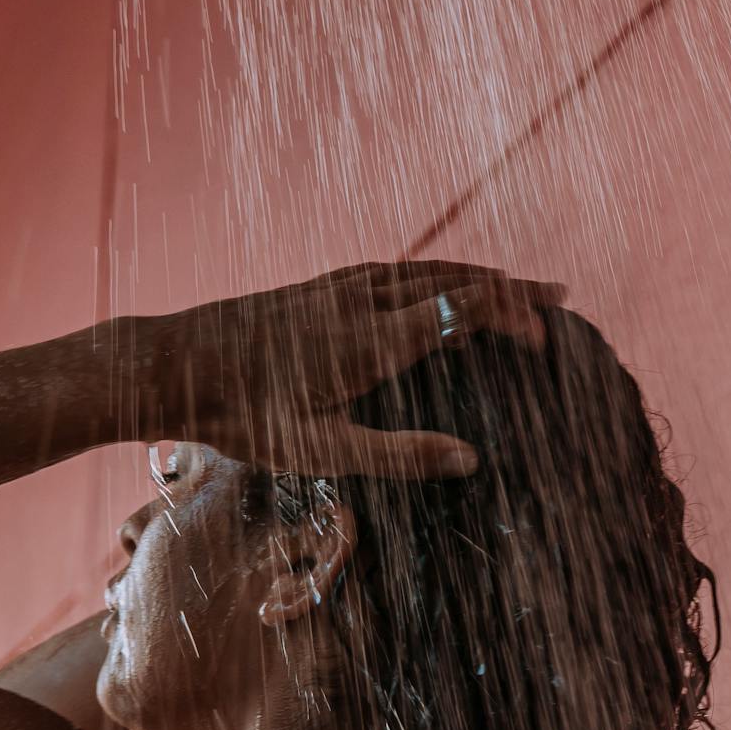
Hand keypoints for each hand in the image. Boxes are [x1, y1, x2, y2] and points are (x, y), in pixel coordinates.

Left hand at [131, 259, 564, 481]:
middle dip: (510, 287)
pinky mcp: (314, 289)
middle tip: (559, 295)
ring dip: (472, 275)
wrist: (172, 364)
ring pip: (421, 270)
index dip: (514, 316)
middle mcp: (362, 302)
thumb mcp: (322, 451)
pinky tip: (428, 281)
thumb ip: (398, 454)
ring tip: (510, 284)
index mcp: (374, 340)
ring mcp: (336, 289)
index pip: (464, 310)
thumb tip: (471, 459)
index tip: (546, 339)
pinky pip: (389, 270)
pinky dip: (429, 273)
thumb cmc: (244, 417)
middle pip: (452, 281)